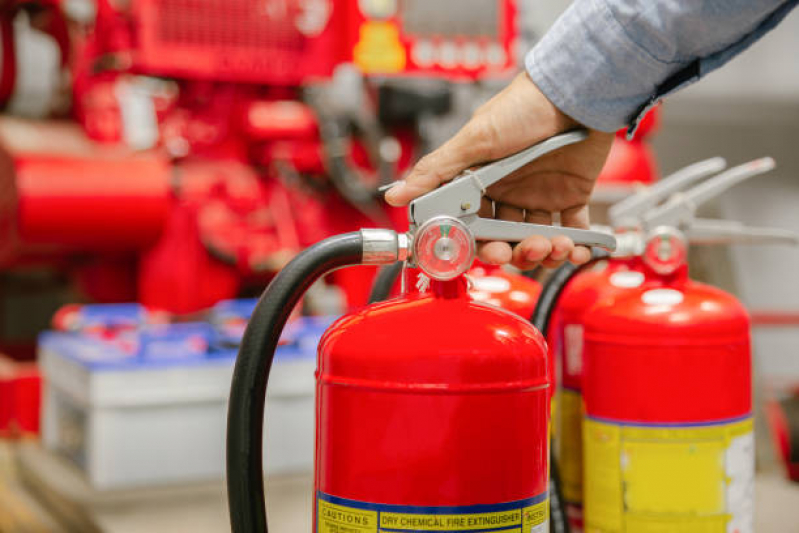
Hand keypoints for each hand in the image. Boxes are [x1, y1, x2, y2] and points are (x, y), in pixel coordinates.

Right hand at [385, 73, 613, 268]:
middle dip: (516, 251)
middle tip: (527, 249)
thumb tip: (395, 195)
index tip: (488, 253)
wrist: (575, 89)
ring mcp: (539, 195)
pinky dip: (578, 244)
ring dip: (547, 251)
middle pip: (505, 238)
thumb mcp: (475, 139)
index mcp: (480, 183)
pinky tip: (580, 248)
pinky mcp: (571, 194)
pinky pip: (573, 228)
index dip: (478, 244)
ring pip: (537, 238)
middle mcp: (508, 193)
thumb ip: (437, 171)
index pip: (472, 226)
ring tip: (558, 245)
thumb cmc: (524, 106)